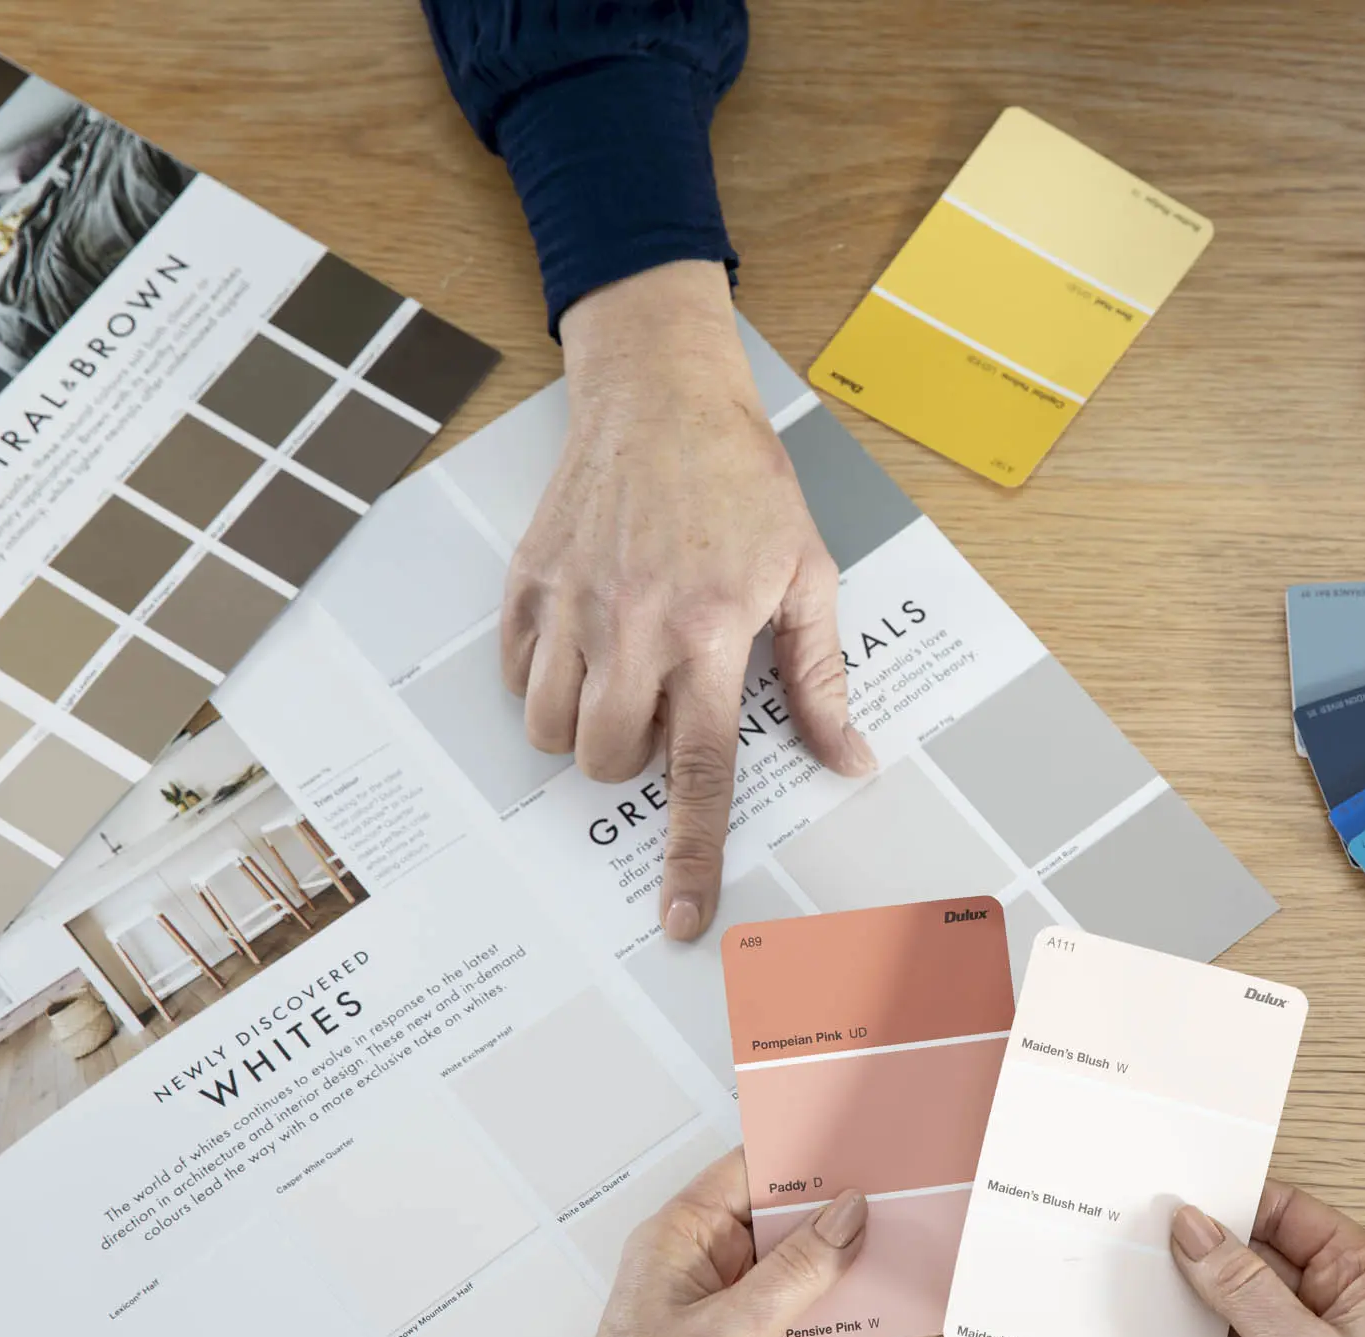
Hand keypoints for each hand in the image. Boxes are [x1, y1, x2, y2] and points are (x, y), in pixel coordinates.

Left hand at [464, 1151, 913, 1336]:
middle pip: (789, 1227)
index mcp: (680, 1242)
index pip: (748, 1172)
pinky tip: (900, 1320)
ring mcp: (737, 1324)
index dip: (802, 1154)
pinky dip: (861, 1333)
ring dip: (861, 1275)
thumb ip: (797, 1270)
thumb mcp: (730, 1328)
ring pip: (813, 1282)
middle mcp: (709, 1277)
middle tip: (904, 1196)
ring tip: (916, 1251)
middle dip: (845, 1215)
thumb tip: (845, 1216)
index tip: (858, 1140)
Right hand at [508, 261, 875, 939]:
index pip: (700, 772)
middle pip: (613, 762)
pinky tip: (587, 647)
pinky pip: (517, 680)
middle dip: (638, 766)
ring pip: (554, 733)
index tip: (680, 915)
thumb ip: (819, 680)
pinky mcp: (527, 582)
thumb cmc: (745, 482)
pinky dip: (547, 687)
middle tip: (667, 713)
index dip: (691, 852)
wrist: (664, 393)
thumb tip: (847, 761)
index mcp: (710, 632)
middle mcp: (633, 626)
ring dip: (590, 732)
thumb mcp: (808, 576)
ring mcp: (571, 604)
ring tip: (627, 678)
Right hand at [1170, 1184, 1364, 1336]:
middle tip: (1152, 1243)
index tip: (1185, 1198)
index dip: (1240, 1205)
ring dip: (1199, 1312)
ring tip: (1149, 1291)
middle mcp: (1344, 1319)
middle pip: (1262, 1268)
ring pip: (1241, 1320)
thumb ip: (1243, 1289)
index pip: (1296, 1219)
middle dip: (1210, 1259)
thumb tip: (1198, 1232)